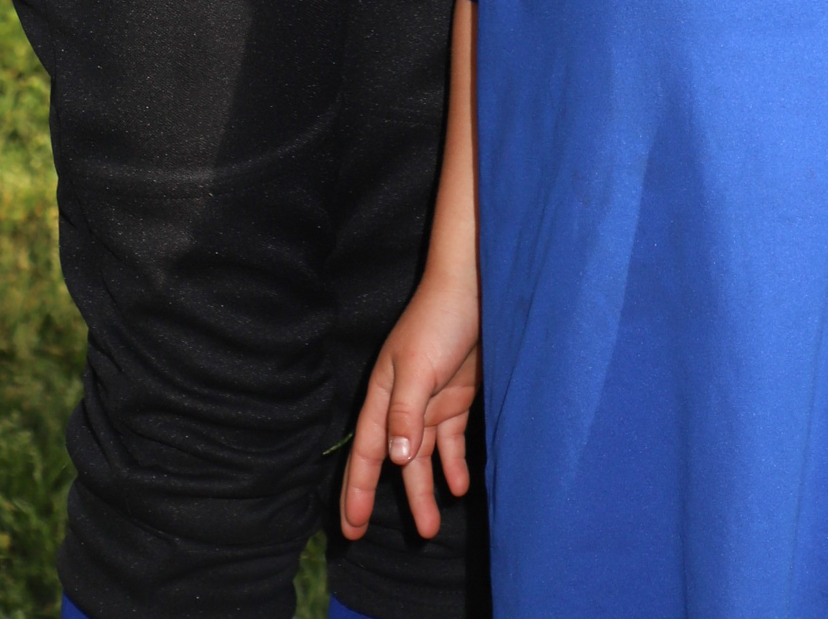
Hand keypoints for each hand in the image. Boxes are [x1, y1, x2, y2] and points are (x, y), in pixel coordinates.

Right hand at [340, 268, 481, 545]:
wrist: (476, 288)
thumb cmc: (439, 320)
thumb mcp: (417, 366)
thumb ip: (406, 412)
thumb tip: (395, 458)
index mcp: (384, 394)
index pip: (367, 451)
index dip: (358, 489)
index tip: (351, 527)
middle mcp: (403, 403)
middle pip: (394, 461)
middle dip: (392, 499)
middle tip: (389, 539)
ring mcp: (431, 401)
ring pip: (423, 458)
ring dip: (426, 490)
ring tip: (431, 528)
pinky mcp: (457, 397)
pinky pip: (451, 441)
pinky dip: (453, 464)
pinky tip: (459, 486)